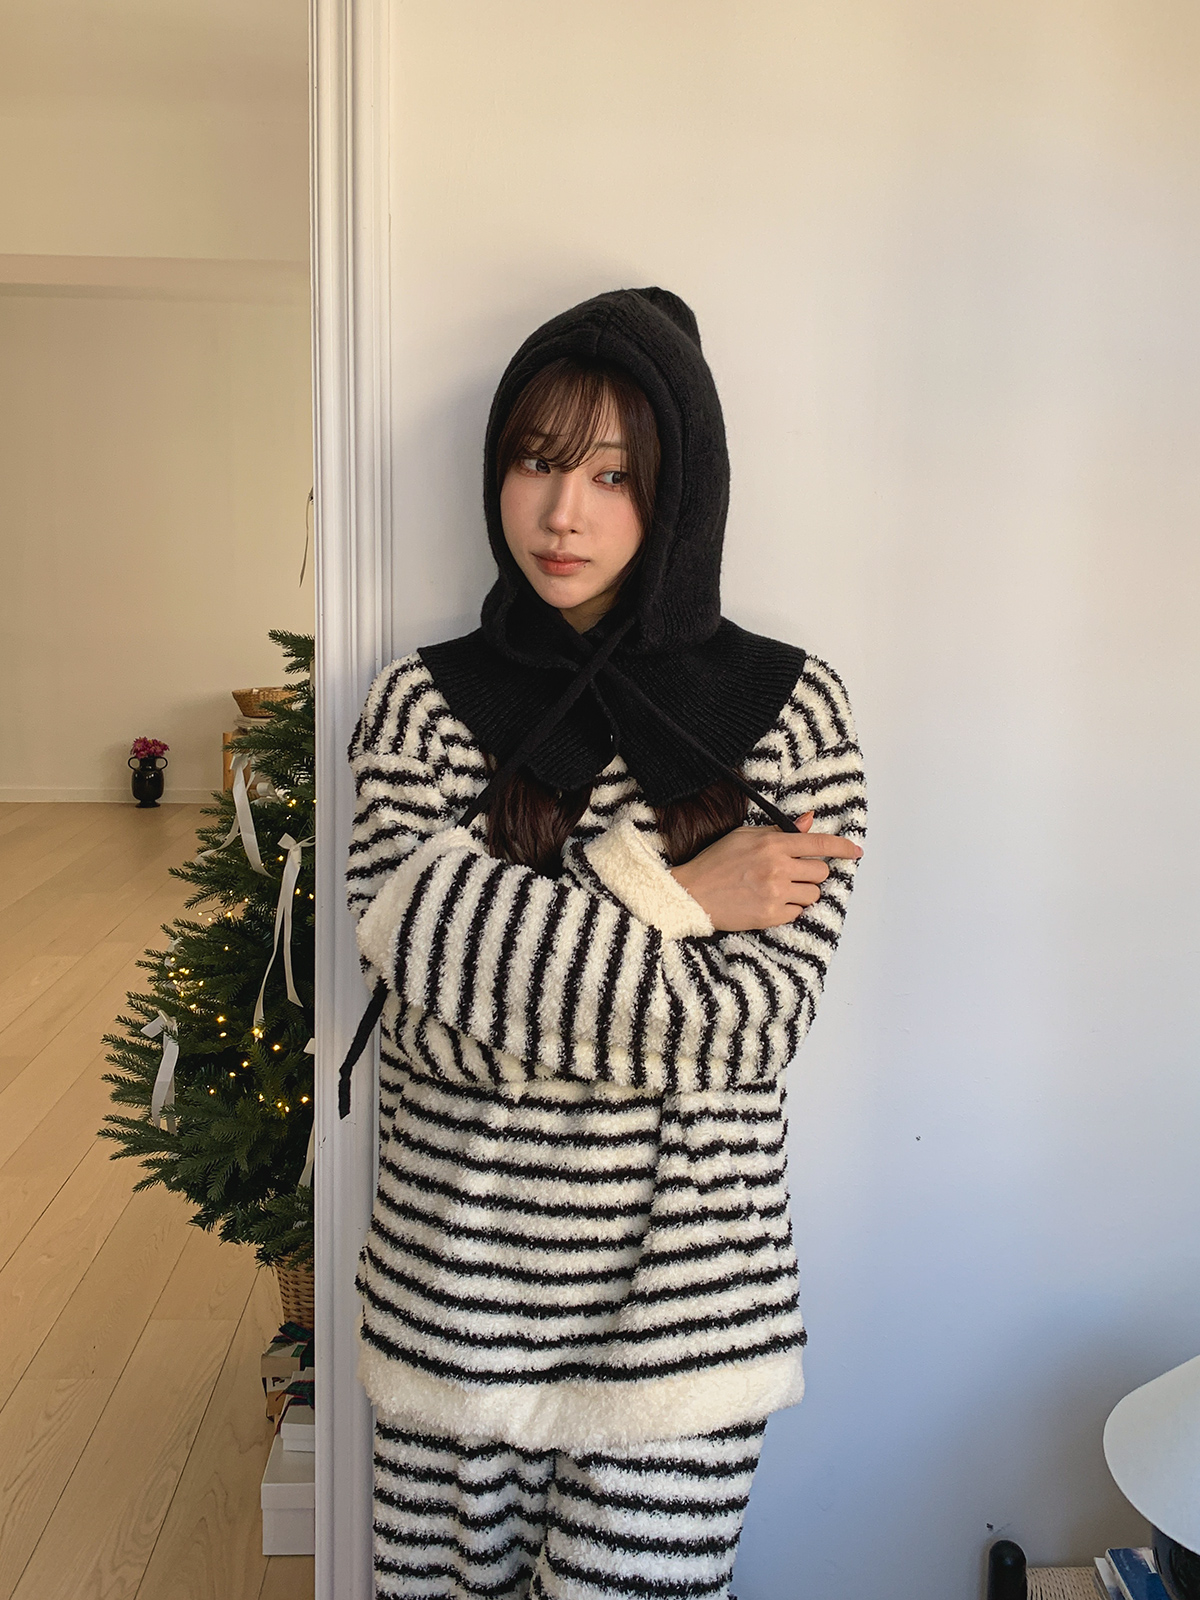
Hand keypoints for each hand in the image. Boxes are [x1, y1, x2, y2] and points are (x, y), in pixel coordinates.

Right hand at [669, 813, 863, 931]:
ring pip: (813, 894)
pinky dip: (789, 908)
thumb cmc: (716, 862)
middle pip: (821, 872)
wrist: (693, 894)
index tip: (856, 851)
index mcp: (773, 844)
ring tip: (778, 889)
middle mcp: (778, 868)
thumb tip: (808, 820)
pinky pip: (798, 912)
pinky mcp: (771, 916)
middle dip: (812, 873)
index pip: (820, 844)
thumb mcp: (745, 836)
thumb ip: (779, 831)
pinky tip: (769, 901)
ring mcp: (776, 893)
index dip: (843, 847)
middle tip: (791, 873)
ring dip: (802, 892)